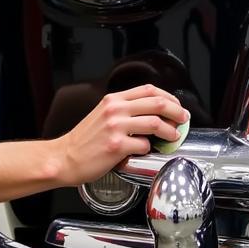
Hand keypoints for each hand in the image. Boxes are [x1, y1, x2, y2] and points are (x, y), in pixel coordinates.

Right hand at [54, 85, 188, 185]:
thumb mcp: (102, 115)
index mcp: (113, 100)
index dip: (169, 97)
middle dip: (177, 112)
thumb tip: (152, 114)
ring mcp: (116, 127)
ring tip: (173, 136)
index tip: (177, 106)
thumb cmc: (83, 141)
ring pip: (155, 123)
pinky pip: (144, 145)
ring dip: (170, 131)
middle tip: (183, 120)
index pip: (149, 90)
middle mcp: (115, 110)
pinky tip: (145, 150)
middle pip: (158, 103)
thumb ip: (124, 111)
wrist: (64, 158)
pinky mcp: (117, 146)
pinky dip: (149, 148)